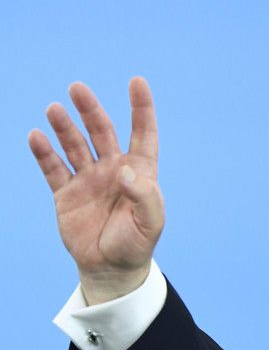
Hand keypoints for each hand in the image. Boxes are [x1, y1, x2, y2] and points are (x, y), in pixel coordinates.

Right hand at [29, 78, 164, 303]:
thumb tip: (124, 170)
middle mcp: (113, 169)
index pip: (142, 134)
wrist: (111, 268)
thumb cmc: (137, 243)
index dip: (141, 108)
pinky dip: (44, 153)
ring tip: (54, 109)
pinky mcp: (66, 193)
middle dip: (91, 110)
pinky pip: (53, 168)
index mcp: (140, 172)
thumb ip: (144, 196)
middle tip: (78, 88)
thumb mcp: (150, 222)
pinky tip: (36, 136)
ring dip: (65, 127)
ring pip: (75, 145)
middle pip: (102, 132)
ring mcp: (88, 179)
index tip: (136, 82)